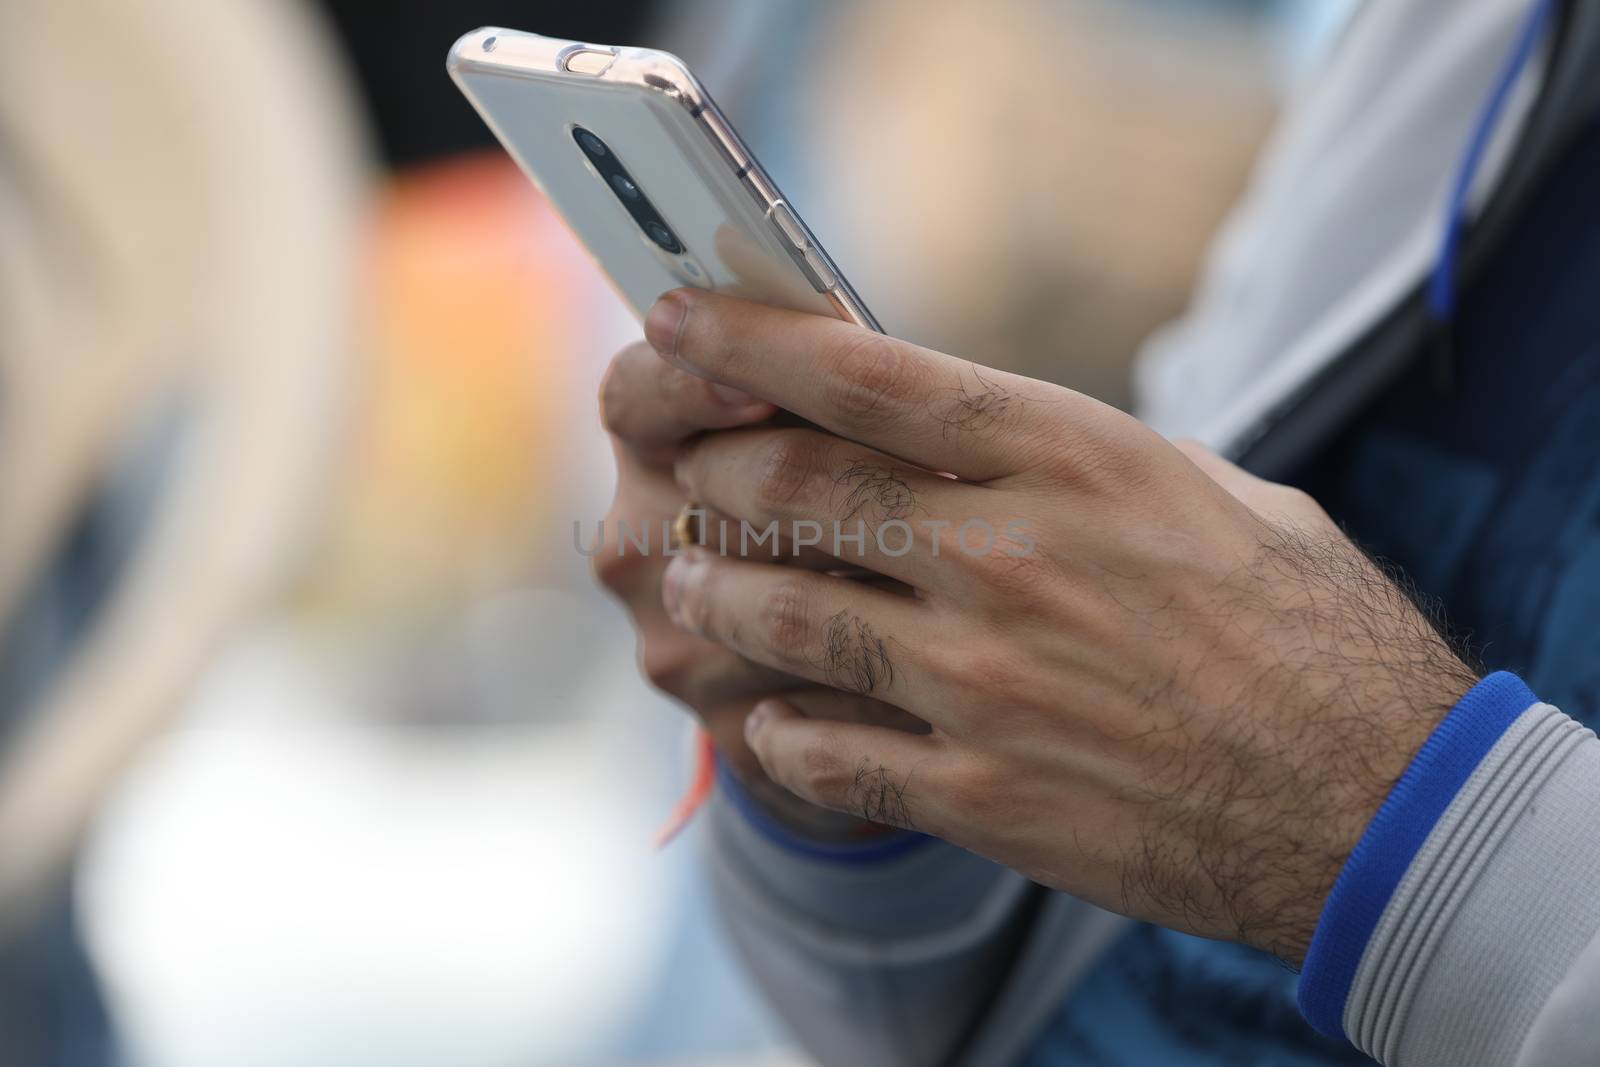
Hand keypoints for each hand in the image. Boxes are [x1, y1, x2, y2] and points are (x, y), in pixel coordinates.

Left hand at [648, 290, 1480, 961]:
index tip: (679, 320)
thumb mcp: (1208, 493)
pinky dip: (776, 732)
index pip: (866, 375)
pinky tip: (766, 718)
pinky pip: (823, 752)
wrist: (1370, 799)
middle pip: (797, 488)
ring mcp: (982, 680)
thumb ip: (1081, 459)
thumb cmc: (1304, 629)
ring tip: (685, 580)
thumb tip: (988, 432)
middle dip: (714, 469)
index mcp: (1069, 460)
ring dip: (715, 593)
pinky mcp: (980, 790)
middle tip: (684, 464)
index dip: (751, 342)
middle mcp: (1006, 556)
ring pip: (783, 617)